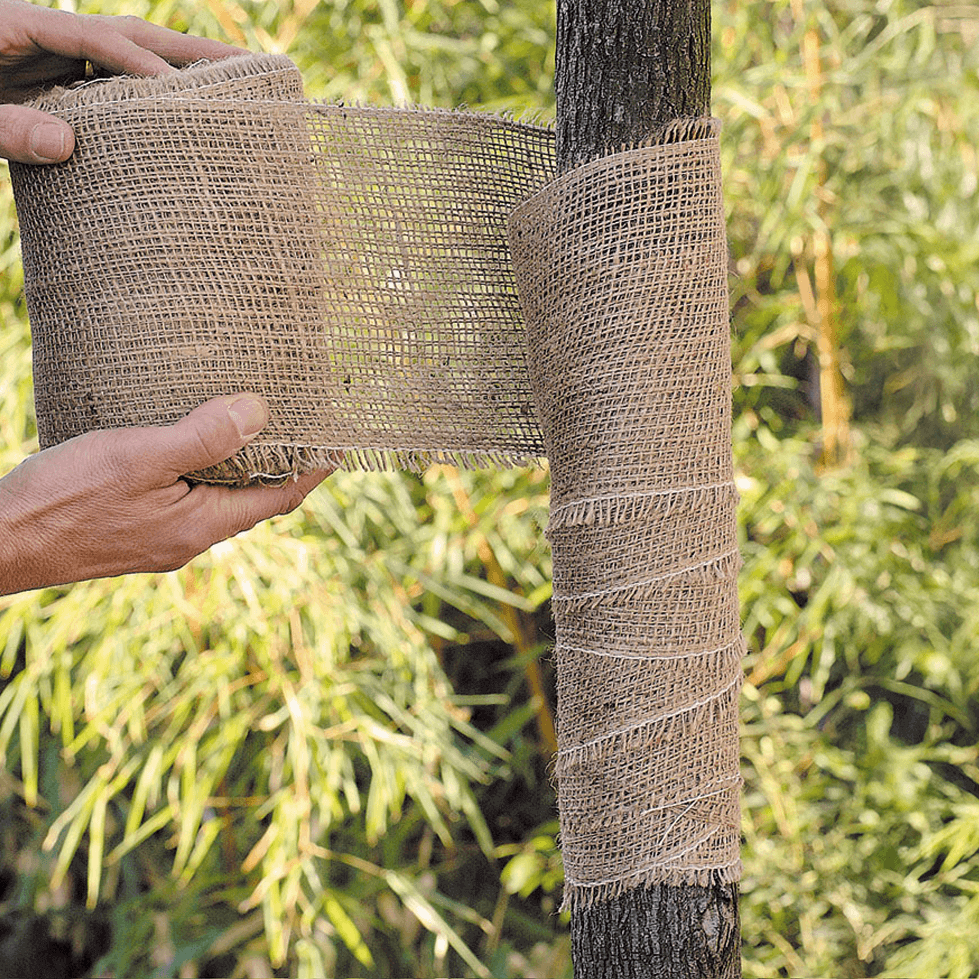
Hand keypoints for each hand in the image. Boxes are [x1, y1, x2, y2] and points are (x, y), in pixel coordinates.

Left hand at [0, 0, 241, 163]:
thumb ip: (7, 126)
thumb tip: (64, 144)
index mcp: (16, 24)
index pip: (94, 37)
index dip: (139, 62)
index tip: (179, 90)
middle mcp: (44, 35)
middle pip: (128, 35)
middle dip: (185, 51)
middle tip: (245, 66)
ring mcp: (52, 58)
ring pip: (127, 56)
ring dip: (178, 69)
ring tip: (232, 85)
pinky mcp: (55, 83)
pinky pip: (111, 85)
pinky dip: (151, 96)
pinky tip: (184, 112)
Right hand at [0, 395, 332, 594]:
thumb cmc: (63, 501)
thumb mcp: (139, 458)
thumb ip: (202, 438)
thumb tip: (260, 413)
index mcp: (201, 526)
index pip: (279, 498)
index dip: (313, 471)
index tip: (339, 444)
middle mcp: (188, 540)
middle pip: (254, 500)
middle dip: (281, 464)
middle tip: (301, 426)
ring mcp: (161, 540)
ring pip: (219, 499)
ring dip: (241, 466)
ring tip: (254, 426)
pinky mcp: (136, 532)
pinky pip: (187, 499)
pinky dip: (204, 471)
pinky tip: (191, 444)